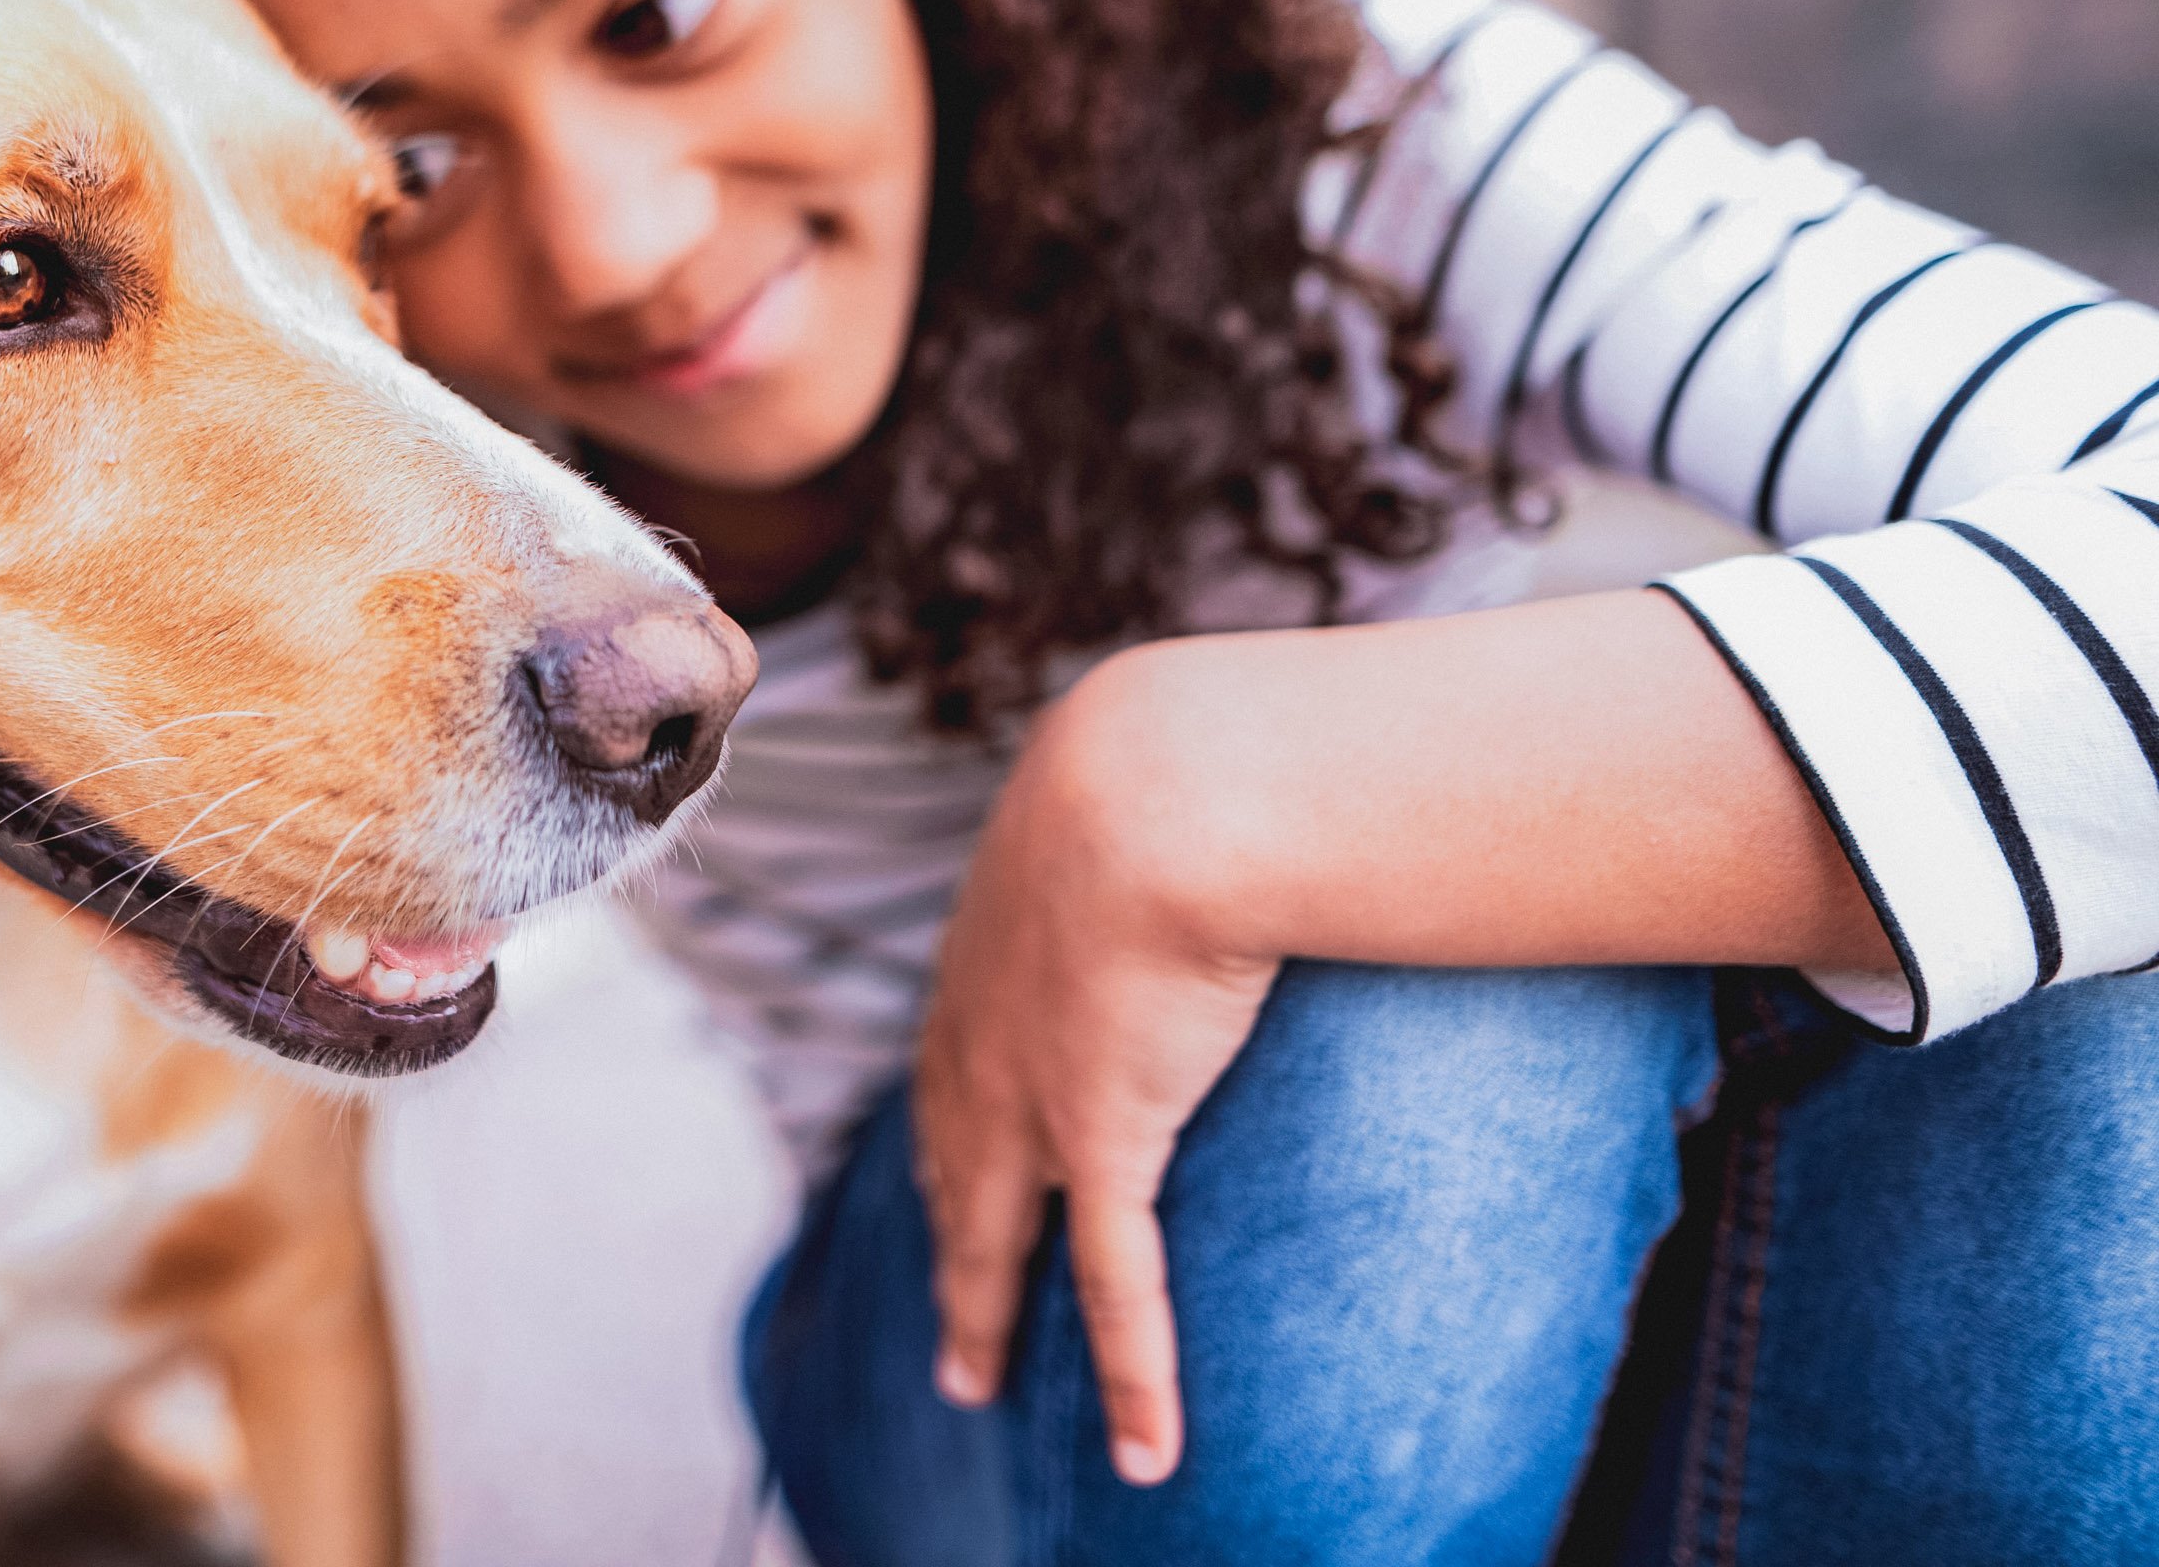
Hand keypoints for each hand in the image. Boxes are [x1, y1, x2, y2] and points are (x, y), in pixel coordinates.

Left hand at [907, 589, 1895, 1485]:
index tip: (945, 1156)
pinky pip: (1115, 1280)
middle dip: (944, 1230)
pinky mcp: (1101, 1135)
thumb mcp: (1156, 773)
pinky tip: (1147, 1451)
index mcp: (994, 939)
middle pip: (948, 1154)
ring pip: (991, 1230)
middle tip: (947, 1311)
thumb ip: (1187, 801)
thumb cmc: (1186, 752)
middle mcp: (985, 1025)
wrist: (1169, 778)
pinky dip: (1135, 1369)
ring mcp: (1031, 1089)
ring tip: (974, 1384)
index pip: (958, 1047)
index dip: (951, 1115)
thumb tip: (1259, 771)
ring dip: (981, 1314)